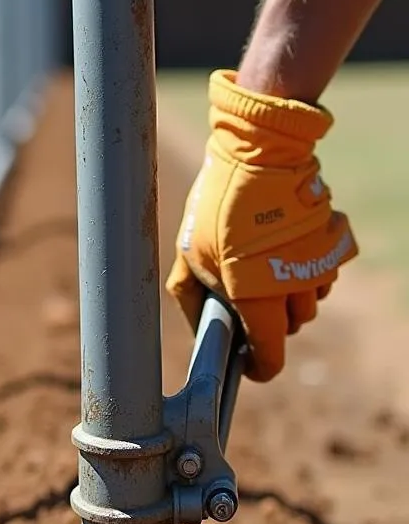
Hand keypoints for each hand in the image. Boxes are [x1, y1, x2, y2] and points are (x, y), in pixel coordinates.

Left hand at [166, 70, 356, 381]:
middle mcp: (295, 290)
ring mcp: (319, 267)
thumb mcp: (189, 253)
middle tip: (244, 296)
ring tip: (260, 265)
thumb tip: (198, 327)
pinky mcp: (334, 245)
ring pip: (309, 302)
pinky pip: (322, 274)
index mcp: (257, 300)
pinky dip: (305, 271)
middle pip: (290, 329)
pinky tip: (282, 248)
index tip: (251, 364)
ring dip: (288, 295)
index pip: (271, 356)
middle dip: (268, 322)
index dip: (259, 366)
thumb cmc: (218, 208)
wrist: (261, 156)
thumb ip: (190, 296)